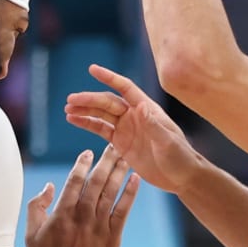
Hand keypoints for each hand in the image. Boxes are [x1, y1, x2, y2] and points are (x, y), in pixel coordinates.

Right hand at [23, 146, 139, 246]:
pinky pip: (123, 211)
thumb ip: (37, 207)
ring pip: (111, 193)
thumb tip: (49, 186)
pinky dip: (129, 194)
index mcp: (61, 214)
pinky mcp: (112, 240)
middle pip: (96, 181)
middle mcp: (82, 217)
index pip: (74, 181)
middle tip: (114, 144)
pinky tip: (135, 180)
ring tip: (126, 156)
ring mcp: (99, 228)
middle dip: (105, 161)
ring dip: (119, 172)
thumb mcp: (30, 235)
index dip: (82, 164)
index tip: (88, 152)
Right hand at [65, 64, 205, 193]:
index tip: (92, 69)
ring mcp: (126, 128)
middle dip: (89, 100)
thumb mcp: (168, 141)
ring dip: (84, 111)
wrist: (181, 177)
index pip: (125, 88)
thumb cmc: (180, 156)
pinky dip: (86, 124)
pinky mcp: (120, 142)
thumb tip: (140, 105)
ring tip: (67, 109)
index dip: (109, 77)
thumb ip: (153, 125)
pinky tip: (73, 120)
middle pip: (108, 102)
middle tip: (70, 100)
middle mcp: (135, 115)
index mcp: (147, 109)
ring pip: (101, 114)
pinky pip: (100, 130)